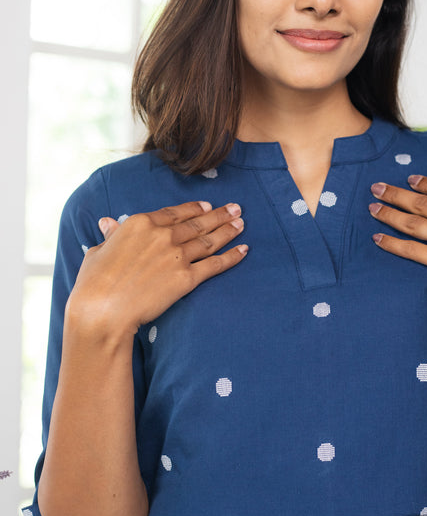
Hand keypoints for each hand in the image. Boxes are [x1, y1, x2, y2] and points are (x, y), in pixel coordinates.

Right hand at [68, 200, 247, 335]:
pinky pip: (215, 264)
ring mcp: (177, 256)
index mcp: (140, 223)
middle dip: (219, 215)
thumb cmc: (94, 283)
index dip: (193, 209)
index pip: (174, 213)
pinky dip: (232, 256)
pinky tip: (244, 249)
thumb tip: (107, 223)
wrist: (103, 309)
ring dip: (228, 230)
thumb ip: (110, 236)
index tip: (206, 206)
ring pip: (209, 240)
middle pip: (197, 223)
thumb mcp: (98, 251)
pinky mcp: (187, 278)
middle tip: (235, 209)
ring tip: (241, 223)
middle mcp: (163, 235)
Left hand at [369, 175, 426, 318]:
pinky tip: (376, 238)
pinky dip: (391, 243)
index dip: (425, 184)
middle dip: (395, 194)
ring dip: (388, 214)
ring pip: (411, 222)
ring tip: (371, 208)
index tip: (410, 179)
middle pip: (421, 202)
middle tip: (376, 188)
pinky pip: (411, 249)